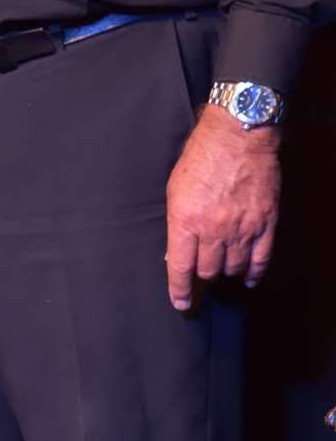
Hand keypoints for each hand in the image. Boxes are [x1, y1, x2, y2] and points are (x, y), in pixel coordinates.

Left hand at [165, 105, 280, 310]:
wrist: (239, 136)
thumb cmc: (201, 158)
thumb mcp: (174, 191)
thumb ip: (177, 223)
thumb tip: (175, 252)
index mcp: (186, 222)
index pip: (180, 268)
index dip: (180, 291)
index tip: (181, 304)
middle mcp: (214, 230)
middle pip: (207, 270)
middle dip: (202, 277)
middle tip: (201, 278)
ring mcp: (242, 228)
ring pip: (233, 267)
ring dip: (225, 272)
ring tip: (221, 270)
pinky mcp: (265, 222)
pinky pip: (261, 257)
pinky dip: (254, 272)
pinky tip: (248, 278)